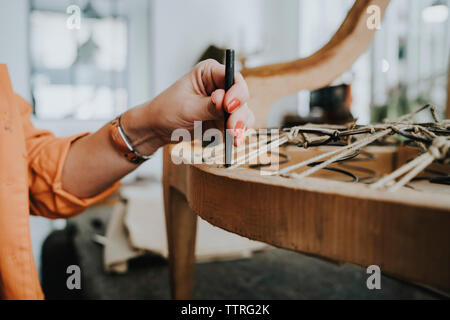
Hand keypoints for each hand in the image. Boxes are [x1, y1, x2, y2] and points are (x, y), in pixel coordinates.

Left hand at [122, 59, 253, 154]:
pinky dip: (238, 134)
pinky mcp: (224, 120)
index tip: (228, 107)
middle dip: (239, 113)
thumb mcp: (187, 107)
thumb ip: (209, 106)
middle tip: (231, 128)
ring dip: (241, 125)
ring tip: (234, 138)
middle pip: (242, 97)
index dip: (236, 92)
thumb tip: (224, 103)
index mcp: (210, 73)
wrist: (158, 128)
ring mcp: (224, 104)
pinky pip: (238, 126)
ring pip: (243, 113)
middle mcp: (220, 86)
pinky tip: (235, 142)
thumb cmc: (167, 110)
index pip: (233, 77)